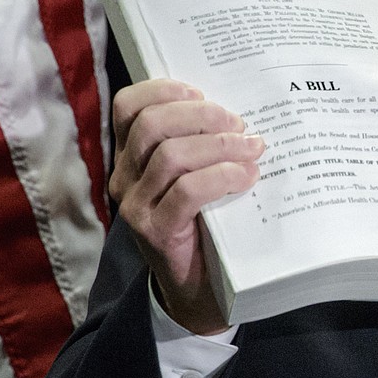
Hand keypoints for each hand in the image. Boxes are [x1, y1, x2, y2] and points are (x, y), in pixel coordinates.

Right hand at [109, 79, 263, 333]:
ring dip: (220, 146)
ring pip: (171, 156)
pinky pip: (187, 192)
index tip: (202, 91)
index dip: (164, 89)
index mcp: (131, 155)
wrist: (200, 289)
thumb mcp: (197, 173)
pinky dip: (223, 176)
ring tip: (252, 149)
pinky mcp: (155, 232)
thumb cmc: (206, 219)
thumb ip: (203, 141)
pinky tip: (248, 176)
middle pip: (151, 125)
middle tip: (239, 123)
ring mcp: (136, 207)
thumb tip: (240, 109)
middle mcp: (125, 178)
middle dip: (201, 115)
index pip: (128, 106)